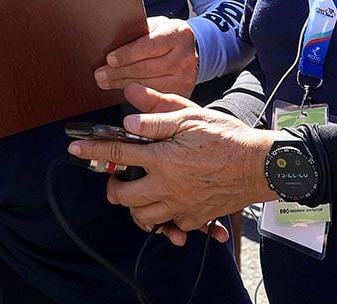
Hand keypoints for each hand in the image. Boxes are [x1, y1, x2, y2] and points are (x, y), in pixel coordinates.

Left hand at [67, 83, 277, 242]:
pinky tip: (165, 208)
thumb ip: (157, 114)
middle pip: (124, 196)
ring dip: (134, 206)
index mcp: (162, 158)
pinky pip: (171, 227)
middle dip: (112, 187)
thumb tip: (128, 109)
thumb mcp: (191, 116)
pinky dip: (163, 222)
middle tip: (114, 177)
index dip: (92, 150)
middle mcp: (167, 186)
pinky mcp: (197, 218)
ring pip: (143, 217)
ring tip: (136, 192)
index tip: (74, 147)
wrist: (262, 165)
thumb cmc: (227, 137)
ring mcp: (182, 205)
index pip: (117, 154)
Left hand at [95, 16, 198, 96]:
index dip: (127, 54)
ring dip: (123, 84)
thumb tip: (111, 42)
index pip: (149, 45)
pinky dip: (137, 94)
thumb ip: (138, 32)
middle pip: (146, 68)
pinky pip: (155, 96)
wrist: (190, 48)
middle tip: (100, 74)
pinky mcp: (183, 92)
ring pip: (149, 84)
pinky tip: (124, 90)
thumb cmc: (165, 35)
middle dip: (119, 72)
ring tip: (106, 82)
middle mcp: (185, 56)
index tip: (109, 59)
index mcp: (177, 34)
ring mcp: (186, 77)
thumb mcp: (155, 26)